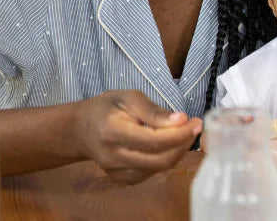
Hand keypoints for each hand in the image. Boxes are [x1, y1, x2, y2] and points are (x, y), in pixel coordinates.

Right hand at [69, 90, 201, 183]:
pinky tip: (168, 146)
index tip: (196, 122)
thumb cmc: (105, 108)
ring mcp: (115, 171)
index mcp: (114, 131)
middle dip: (183, 146)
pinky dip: (164, 160)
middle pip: (159, 161)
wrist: (80, 128)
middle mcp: (114, 156)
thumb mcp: (128, 97)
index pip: (155, 141)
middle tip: (195, 129)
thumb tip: (181, 120)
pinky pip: (149, 174)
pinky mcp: (119, 178)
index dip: (180, 134)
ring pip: (157, 170)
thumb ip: (154, 111)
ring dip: (177, 153)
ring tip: (184, 134)